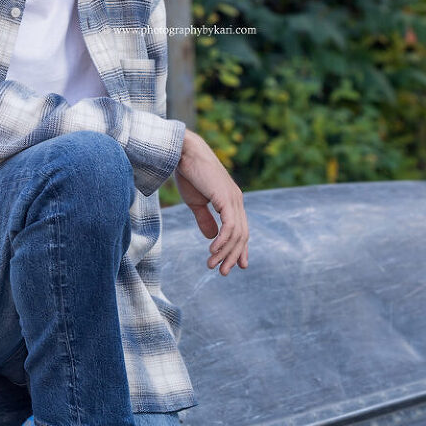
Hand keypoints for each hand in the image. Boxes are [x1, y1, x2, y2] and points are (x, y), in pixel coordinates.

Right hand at [174, 129, 248, 274]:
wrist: (184, 153)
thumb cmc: (188, 173)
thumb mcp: (196, 202)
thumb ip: (205, 219)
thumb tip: (212, 237)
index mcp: (231, 201)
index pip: (240, 229)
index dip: (240, 248)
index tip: (238, 265)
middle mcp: (236, 200)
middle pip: (242, 235)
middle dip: (233, 256)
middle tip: (224, 272)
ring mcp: (234, 199)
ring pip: (237, 234)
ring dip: (225, 252)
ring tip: (213, 265)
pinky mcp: (226, 199)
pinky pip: (230, 226)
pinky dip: (223, 241)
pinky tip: (213, 251)